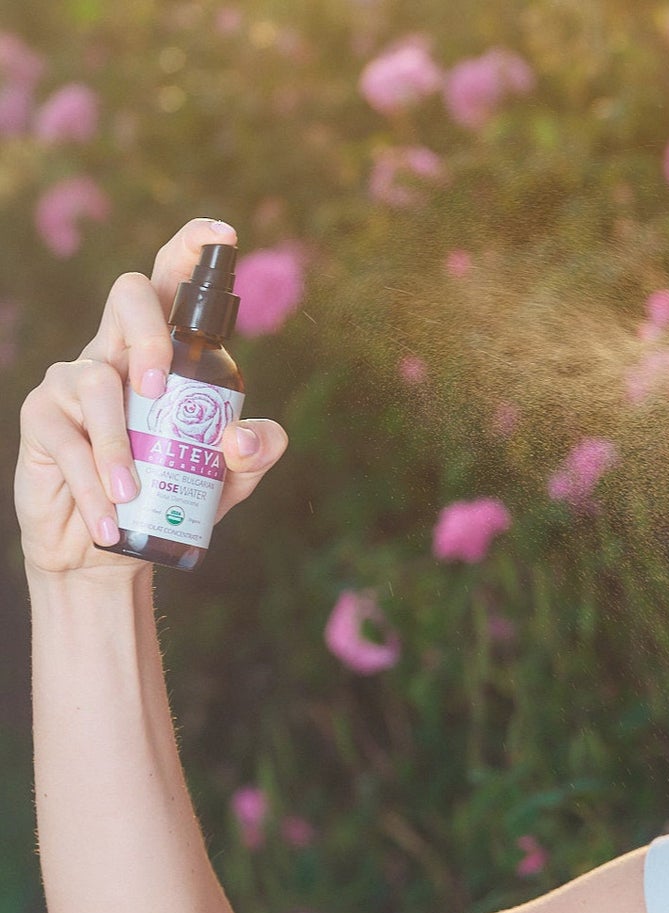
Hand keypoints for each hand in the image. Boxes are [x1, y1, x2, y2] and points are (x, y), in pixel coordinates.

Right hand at [14, 216, 288, 579]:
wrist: (108, 548)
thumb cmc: (170, 495)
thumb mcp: (227, 479)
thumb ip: (253, 452)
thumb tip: (242, 435)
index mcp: (163, 355)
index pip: (173, 288)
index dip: (191, 252)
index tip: (223, 236)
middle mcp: (116, 352)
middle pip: (128, 295)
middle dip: (149, 333)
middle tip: (161, 388)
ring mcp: (73, 381)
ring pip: (95, 380)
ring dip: (118, 443)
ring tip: (133, 494)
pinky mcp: (43, 418)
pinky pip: (68, 438)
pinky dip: (92, 482)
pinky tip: (108, 517)